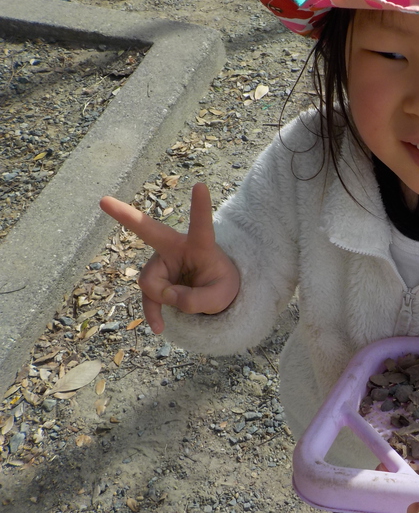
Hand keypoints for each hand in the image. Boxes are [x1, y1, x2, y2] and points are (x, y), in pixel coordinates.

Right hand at [99, 183, 239, 333]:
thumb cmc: (222, 286)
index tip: (200, 185)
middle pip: (148, 231)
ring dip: (168, 299)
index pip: (201, 224)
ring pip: (151, 284)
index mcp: (199, 244)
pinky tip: (159, 327)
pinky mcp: (152, 279)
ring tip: (188, 301)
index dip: (201, 206)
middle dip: (125, 215)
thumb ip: (196, 300)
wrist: (213, 294)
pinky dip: (154, 313)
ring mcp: (160, 262)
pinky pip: (147, 298)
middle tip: (103, 201)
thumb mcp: (220, 297)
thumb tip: (167, 297)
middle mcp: (175, 248)